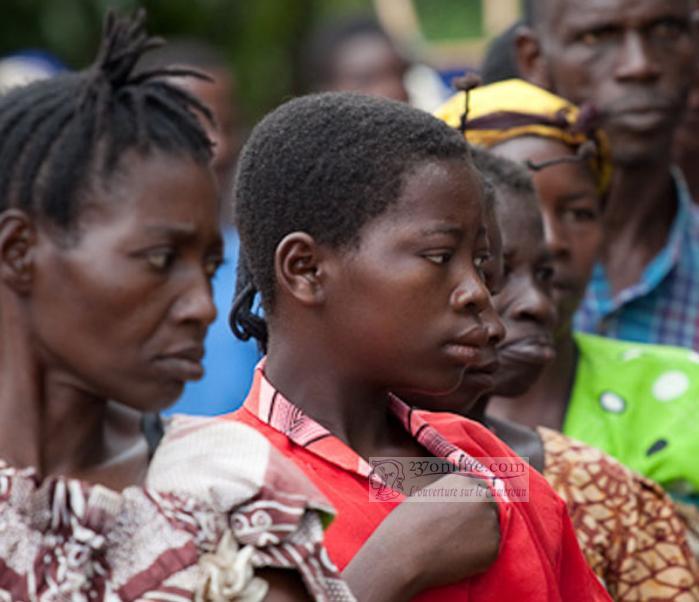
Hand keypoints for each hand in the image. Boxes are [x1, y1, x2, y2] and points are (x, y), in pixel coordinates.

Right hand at [344, 473, 499, 600]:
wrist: (402, 554)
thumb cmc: (406, 526)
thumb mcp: (427, 496)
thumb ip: (450, 495)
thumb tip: (462, 504)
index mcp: (463, 480)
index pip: (479, 486)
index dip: (472, 501)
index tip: (466, 513)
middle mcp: (481, 496)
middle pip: (489, 505)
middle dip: (480, 517)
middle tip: (461, 533)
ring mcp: (490, 521)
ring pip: (491, 529)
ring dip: (479, 537)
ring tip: (452, 546)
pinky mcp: (493, 548)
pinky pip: (489, 551)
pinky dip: (478, 556)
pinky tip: (457, 558)